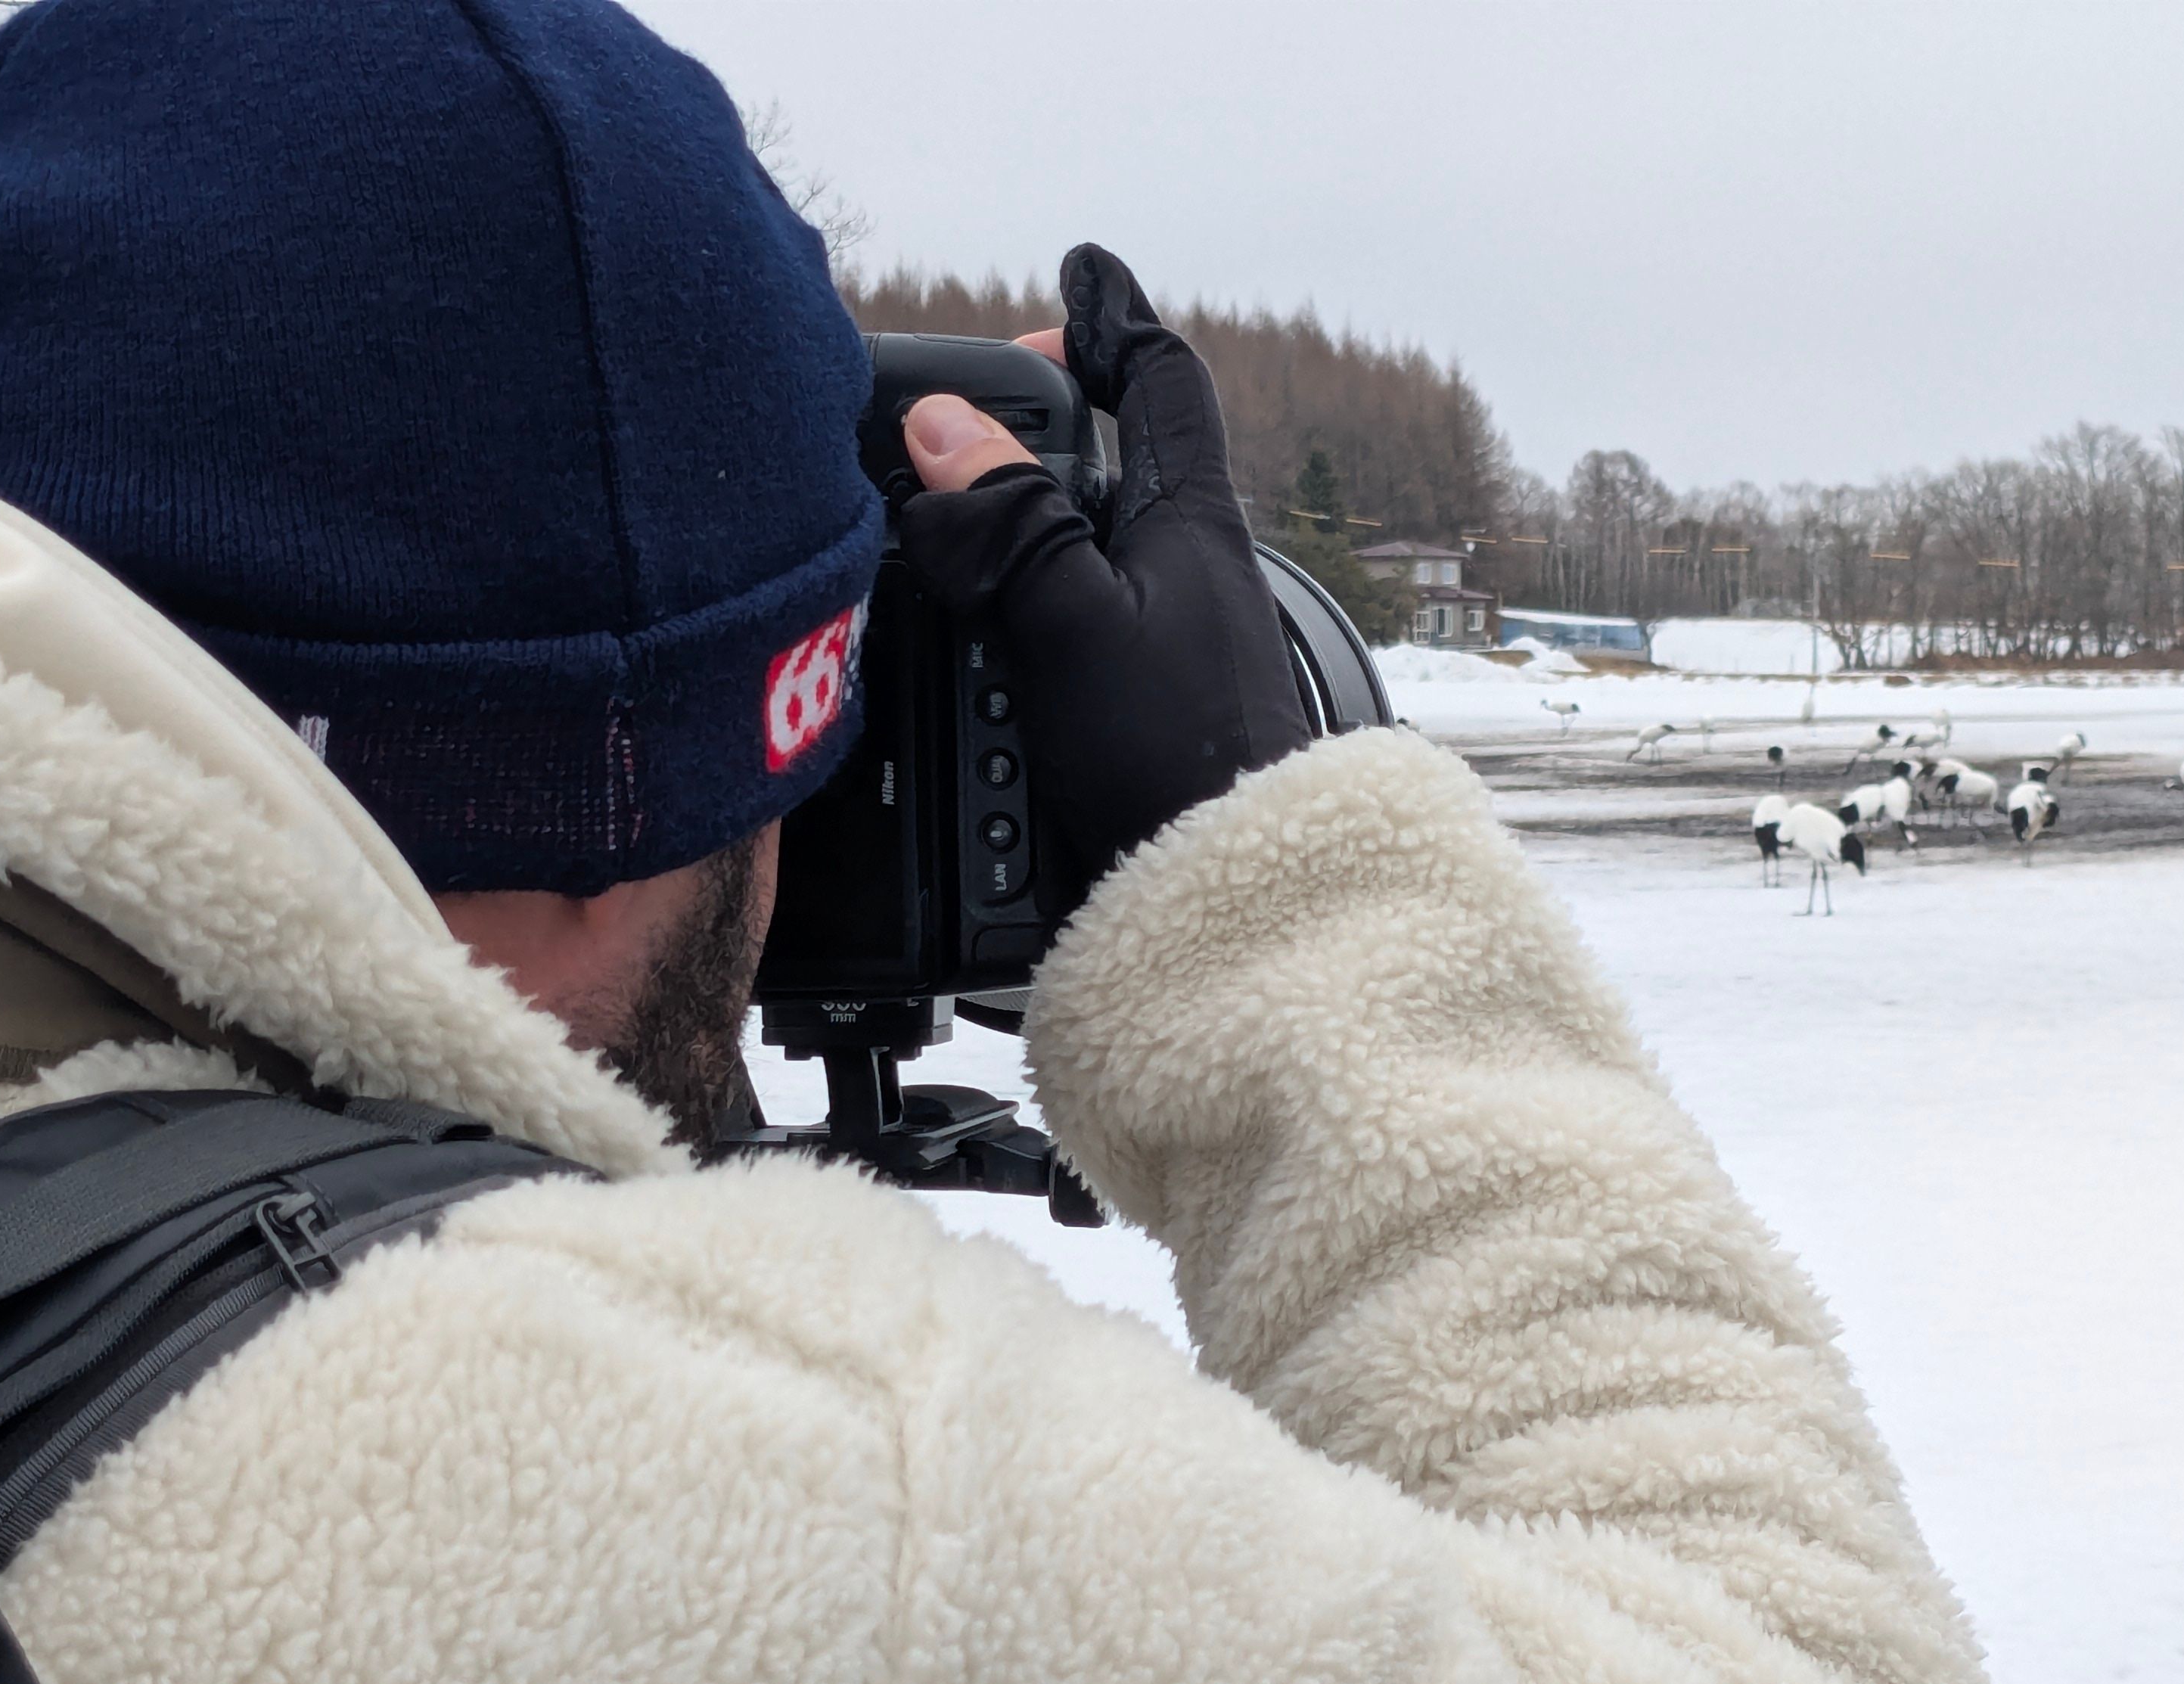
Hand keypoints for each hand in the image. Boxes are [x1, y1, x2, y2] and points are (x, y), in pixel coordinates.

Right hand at [895, 244, 1309, 891]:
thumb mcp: (1075, 625)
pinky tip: (973, 626)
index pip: (1162, 382)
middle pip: (1115, 456)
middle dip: (1052, 416)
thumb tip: (942, 432)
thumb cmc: (1182, 766)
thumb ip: (1008, 524)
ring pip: (1087, 542)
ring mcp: (1165, 640)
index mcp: (1189, 522)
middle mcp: (1185, 571)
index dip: (1118, 319)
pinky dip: (1017, 598)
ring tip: (946, 504)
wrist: (1240, 909)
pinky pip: (1070, 618)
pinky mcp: (1138, 707)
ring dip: (1022, 515)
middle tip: (975, 397)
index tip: (1082, 273)